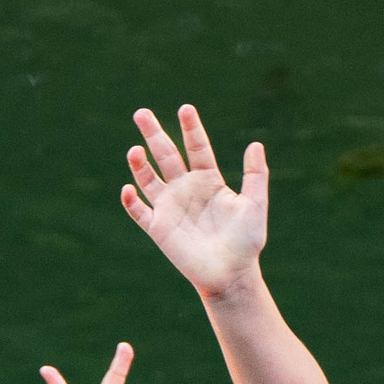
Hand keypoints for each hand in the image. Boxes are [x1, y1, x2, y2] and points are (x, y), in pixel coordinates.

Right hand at [121, 104, 267, 298]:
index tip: (185, 109)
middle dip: (154, 134)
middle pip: (166, 155)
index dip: (191, 128)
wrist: (232, 275)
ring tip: (135, 150)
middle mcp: (186, 189)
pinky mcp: (159, 228)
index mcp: (208, 180)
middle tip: (141, 113)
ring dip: (139, 165)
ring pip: (148, 179)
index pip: (197, 147)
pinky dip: (131, 201)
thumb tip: (256, 144)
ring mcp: (170, 208)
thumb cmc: (246, 242)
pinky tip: (127, 189)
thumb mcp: (255, 205)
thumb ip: (255, 175)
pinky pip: (140, 212)